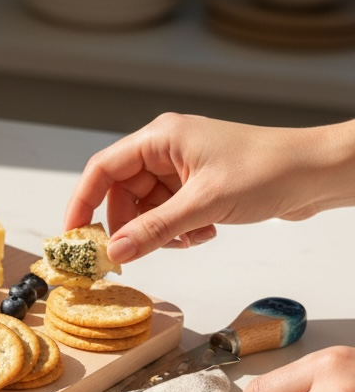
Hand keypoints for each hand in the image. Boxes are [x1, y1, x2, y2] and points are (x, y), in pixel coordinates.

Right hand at [63, 113, 354, 263]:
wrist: (318, 173)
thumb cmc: (269, 170)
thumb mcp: (205, 204)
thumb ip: (156, 230)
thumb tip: (116, 252)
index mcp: (160, 138)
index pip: (103, 169)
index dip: (82, 201)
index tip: (73, 234)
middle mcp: (166, 150)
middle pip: (122, 193)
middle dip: (128, 225)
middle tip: (129, 253)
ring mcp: (182, 169)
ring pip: (146, 208)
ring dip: (159, 231)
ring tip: (186, 239)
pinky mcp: (198, 186)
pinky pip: (169, 214)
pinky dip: (179, 231)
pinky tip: (203, 233)